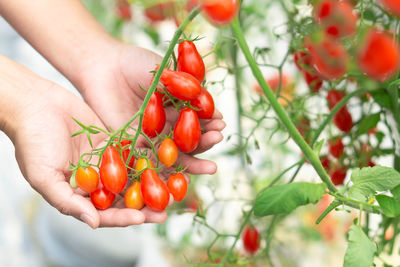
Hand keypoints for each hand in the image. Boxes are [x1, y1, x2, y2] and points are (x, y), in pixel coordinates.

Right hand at [12, 81, 166, 227]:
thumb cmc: (32, 141)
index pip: (104, 212)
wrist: (36, 104)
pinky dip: (149, 157)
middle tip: (166, 209)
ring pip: (133, 176)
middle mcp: (96, 181)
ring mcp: (106, 162)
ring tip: (173, 187)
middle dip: (145, 205)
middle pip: (124, 198)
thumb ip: (67, 202)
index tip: (142, 218)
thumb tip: (93, 224)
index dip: (123, 217)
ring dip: (152, 183)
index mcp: (79, 195)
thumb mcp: (43, 176)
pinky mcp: (114, 142)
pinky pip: (134, 152)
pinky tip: (166, 159)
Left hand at [77, 43, 225, 174]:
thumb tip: (204, 99)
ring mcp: (151, 137)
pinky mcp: (133, 145)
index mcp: (177, 107)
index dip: (210, 121)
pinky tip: (182, 176)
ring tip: (211, 167)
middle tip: (219, 138)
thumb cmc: (135, 63)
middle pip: (189, 139)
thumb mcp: (163, 70)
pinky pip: (151, 160)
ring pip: (174, 154)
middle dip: (206, 141)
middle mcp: (166, 125)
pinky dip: (166, 170)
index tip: (221, 121)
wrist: (104, 66)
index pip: (198, 118)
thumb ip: (181, 85)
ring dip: (193, 162)